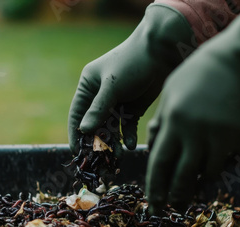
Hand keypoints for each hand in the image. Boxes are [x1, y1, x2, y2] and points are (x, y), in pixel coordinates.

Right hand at [68, 4, 193, 153]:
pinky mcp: (134, 108)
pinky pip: (128, 127)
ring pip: (112, 128)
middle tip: (101, 161)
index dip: (76, 134)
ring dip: (115, 142)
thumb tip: (84, 131)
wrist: (163, 52)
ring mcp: (117, 103)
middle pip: (95, 124)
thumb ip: (98, 109)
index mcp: (88, 86)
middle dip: (98, 142)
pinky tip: (132, 146)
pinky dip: (129, 136)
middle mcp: (100, 96)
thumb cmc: (132, 62)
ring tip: (119, 156)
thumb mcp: (112, 86)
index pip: (77, 114)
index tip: (77, 153)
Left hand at [146, 0, 239, 212]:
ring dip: (199, 184)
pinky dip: (222, 169)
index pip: (158, 162)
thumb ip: (162, 116)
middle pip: (180, 176)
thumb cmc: (208, 68)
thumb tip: (152, 141)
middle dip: (173, 197)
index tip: (152, 203)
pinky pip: (231, 163)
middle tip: (172, 210)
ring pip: (207, 174)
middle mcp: (195, 133)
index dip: (154, 186)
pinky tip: (218, 170)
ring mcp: (222, 137)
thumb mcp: (175, 86)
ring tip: (195, 191)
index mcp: (173, 119)